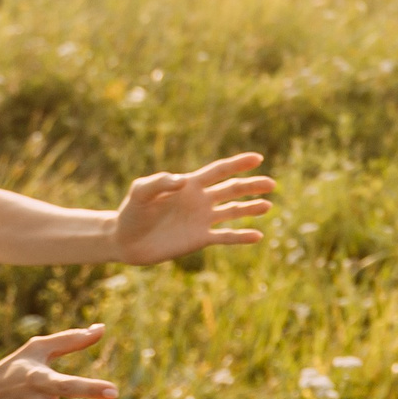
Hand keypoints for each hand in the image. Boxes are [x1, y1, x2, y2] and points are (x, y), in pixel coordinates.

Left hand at [112, 153, 274, 264]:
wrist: (125, 240)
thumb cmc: (132, 212)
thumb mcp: (140, 191)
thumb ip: (159, 182)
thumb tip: (184, 181)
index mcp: (190, 185)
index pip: (219, 171)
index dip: (238, 164)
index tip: (257, 158)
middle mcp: (200, 200)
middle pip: (232, 190)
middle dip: (252, 186)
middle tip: (272, 184)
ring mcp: (202, 220)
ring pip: (233, 212)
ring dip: (251, 209)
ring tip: (268, 206)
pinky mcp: (200, 239)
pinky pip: (225, 237)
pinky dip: (241, 237)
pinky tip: (257, 236)